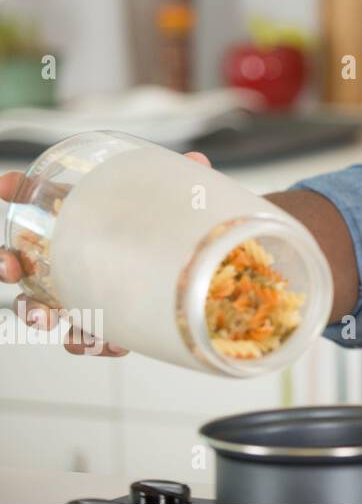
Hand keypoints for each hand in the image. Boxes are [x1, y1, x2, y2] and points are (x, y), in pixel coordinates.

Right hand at [0, 150, 211, 355]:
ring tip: (47, 318)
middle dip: (5, 262)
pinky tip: (107, 342)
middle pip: (20, 257)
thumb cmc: (177, 227)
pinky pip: (83, 337)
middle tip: (11, 267)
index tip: (7, 185)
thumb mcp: (181, 200)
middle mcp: (74, 252)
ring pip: (39, 303)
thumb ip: (184, 181)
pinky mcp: (103, 319)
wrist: (201, 271)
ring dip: (33, 312)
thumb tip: (195, 161)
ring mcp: (82, 287)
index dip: (17, 189)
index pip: (40, 197)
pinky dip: (88, 341)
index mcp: (84, 216)